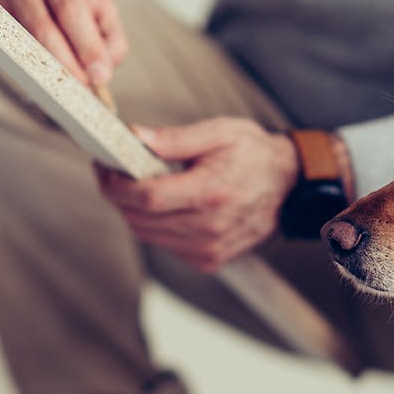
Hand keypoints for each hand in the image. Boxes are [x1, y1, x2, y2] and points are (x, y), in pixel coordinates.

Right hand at [0, 0, 127, 88]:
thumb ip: (108, 32)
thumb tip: (105, 68)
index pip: (71, 11)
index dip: (87, 47)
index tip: (99, 75)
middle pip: (43, 31)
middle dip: (67, 67)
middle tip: (82, 89)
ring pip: (22, 46)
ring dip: (47, 74)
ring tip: (64, 88)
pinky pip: (4, 51)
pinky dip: (25, 69)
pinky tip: (37, 76)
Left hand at [97, 118, 298, 271]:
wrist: (289, 187)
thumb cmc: (254, 156)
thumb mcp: (219, 133)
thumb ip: (175, 138)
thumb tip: (136, 137)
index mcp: (211, 193)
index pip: (148, 197)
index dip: (118, 185)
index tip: (105, 169)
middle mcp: (210, 227)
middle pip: (141, 219)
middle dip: (119, 197)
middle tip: (115, 173)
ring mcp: (209, 248)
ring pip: (148, 235)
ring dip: (134, 212)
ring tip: (139, 186)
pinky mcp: (208, 260)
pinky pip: (165, 245)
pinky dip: (155, 227)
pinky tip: (166, 206)